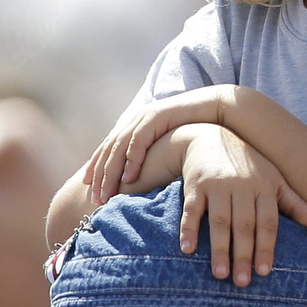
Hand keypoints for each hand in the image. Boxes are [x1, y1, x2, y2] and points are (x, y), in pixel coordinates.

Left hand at [86, 86, 252, 204]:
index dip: (96, 168)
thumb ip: (155, 161)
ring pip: (119, 146)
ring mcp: (145, 117)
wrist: (218, 108)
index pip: (109, 150)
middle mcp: (135, 120)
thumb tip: (143, 184)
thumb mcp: (169, 148)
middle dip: (99, 175)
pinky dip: (132, 159)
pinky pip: (139, 140)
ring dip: (111, 171)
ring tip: (107, 193)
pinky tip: (128, 177)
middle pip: (109, 150)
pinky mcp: (157, 116)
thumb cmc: (196, 132)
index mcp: (135, 127)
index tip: (88, 190)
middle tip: (94, 199)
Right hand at [177, 125, 306, 285]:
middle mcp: (242, 186)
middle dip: (243, 254)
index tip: (264, 272)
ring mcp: (218, 185)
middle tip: (242, 282)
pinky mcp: (195, 185)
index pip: (267, 222)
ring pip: (219, 221)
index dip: (266, 247)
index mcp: (264, 187)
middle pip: (244, 225)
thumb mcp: (273, 179)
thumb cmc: (248, 164)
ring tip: (220, 274)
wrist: (211, 137)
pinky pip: (192, 210)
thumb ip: (293, 203)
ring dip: (219, 249)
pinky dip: (188, 229)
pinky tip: (187, 249)